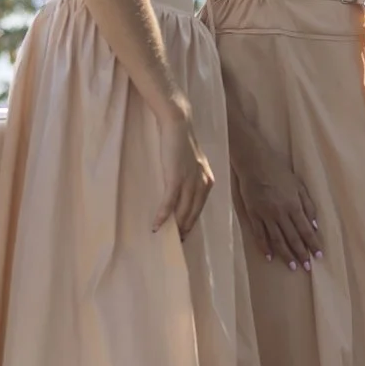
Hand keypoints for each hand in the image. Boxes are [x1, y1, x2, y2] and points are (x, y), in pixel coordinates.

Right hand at [153, 112, 214, 239]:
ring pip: (183, 209)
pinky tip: (157, 224)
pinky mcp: (176, 177)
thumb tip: (182, 195)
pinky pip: (170, 201)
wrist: (177, 125)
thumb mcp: (191, 164)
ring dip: (175, 225)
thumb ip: (191, 178)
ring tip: (166, 236)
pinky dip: (164, 214)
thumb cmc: (181, 143)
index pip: (200, 207)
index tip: (186, 233)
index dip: (192, 221)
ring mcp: (190, 180)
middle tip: (177, 241)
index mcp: (207, 180)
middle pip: (193, 212)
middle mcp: (202, 182)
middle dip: (185, 228)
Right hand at [231, 133, 320, 267]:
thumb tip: (315, 225)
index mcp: (294, 205)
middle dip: (301, 254)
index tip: (319, 256)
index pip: (306, 230)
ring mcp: (265, 215)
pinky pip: (259, 234)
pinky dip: (264, 247)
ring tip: (291, 267)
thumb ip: (308, 205)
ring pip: (277, 240)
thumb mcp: (299, 185)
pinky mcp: (253, 214)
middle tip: (307, 267)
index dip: (313, 244)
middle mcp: (280, 213)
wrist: (255, 163)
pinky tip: (269, 257)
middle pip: (292, 238)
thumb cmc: (279, 172)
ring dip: (285, 254)